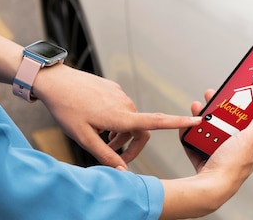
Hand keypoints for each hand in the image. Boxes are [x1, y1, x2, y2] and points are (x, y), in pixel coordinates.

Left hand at [33, 64, 200, 168]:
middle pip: (140, 129)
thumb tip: (123, 170)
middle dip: (131, 144)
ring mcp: (120, 95)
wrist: (56, 82)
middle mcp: (126, 104)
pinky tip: (96, 119)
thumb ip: (105, 155)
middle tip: (113, 154)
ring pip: (130, 119)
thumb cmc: (67, 109)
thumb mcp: (83, 138)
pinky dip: (115, 119)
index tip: (196, 120)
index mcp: (121, 117)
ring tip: (100, 137)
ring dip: (120, 132)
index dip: (179, 122)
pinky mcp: (114, 89)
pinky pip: (121, 108)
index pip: (157, 122)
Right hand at [160, 89, 252, 218]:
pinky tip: (187, 127)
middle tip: (209, 97)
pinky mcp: (205, 160)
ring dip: (201, 119)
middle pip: (226, 123)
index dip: (239, 105)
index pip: (247, 120)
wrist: (208, 189)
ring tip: (196, 109)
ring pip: (210, 131)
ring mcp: (220, 155)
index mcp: (251, 145)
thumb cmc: (231, 167)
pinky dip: (191, 134)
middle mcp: (236, 150)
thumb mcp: (249, 137)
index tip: (231, 94)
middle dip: (216, 109)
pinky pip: (196, 143)